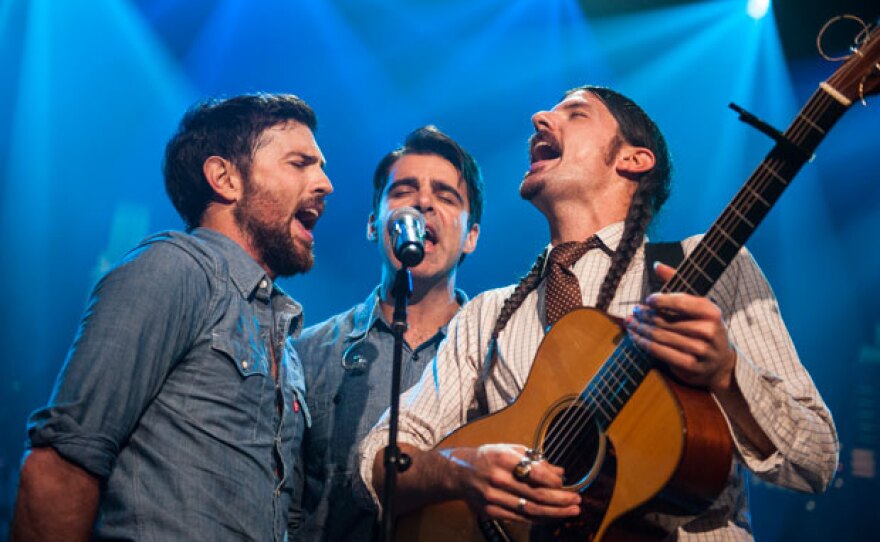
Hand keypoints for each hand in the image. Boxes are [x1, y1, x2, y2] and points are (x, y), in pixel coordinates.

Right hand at [447, 444, 580, 522]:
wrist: (459, 472)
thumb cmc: (488, 458)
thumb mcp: (510, 450)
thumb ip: (535, 460)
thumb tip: (559, 472)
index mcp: (503, 459)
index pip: (535, 474)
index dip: (554, 482)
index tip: (565, 484)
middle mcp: (498, 479)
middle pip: (536, 494)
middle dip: (561, 500)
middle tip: (576, 500)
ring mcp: (494, 498)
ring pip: (531, 510)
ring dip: (555, 512)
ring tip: (571, 511)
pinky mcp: (491, 512)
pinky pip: (521, 518)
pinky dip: (539, 518)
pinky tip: (551, 516)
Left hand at [626, 262, 736, 392]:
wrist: (719, 363)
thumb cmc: (703, 328)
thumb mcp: (697, 305)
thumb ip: (677, 283)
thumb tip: (657, 265)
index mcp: (711, 311)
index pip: (681, 302)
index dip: (661, 300)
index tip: (648, 299)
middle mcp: (708, 330)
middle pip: (667, 320)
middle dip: (646, 315)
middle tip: (634, 311)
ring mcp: (700, 350)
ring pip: (661, 336)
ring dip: (641, 329)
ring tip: (630, 323)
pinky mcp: (690, 366)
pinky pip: (661, 352)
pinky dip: (644, 344)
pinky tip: (635, 337)